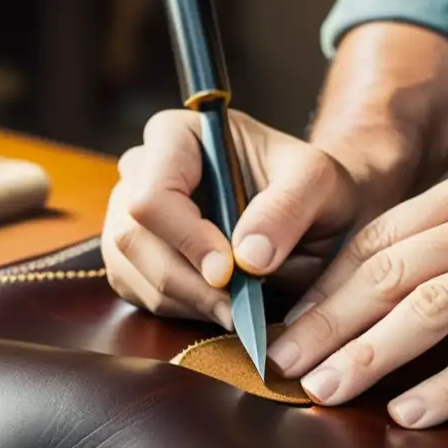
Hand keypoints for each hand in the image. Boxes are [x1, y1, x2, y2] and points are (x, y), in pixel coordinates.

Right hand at [103, 109, 360, 327]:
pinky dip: (182, 311)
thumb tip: (247, 258)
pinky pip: (139, 295)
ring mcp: (128, 215)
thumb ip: (288, 208)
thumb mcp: (319, 183)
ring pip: (132, 273)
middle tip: (240, 307)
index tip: (230, 273)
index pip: (154, 193)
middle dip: (188, 283)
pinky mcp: (132, 258)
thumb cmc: (311, 188)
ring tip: (241, 306)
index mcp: (176, 135)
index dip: (187, 239)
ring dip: (188, 302)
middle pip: (133, 238)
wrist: (312, 216)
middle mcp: (141, 170)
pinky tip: (223, 304)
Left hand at [266, 162, 447, 427]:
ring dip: (371, 354)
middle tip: (286, 363)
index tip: (289, 325)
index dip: (327, 285)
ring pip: (434, 307)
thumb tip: (354, 298)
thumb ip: (444, 245)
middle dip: (331, 322)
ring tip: (327, 391)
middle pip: (395, 270)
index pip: (382, 236)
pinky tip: (410, 414)